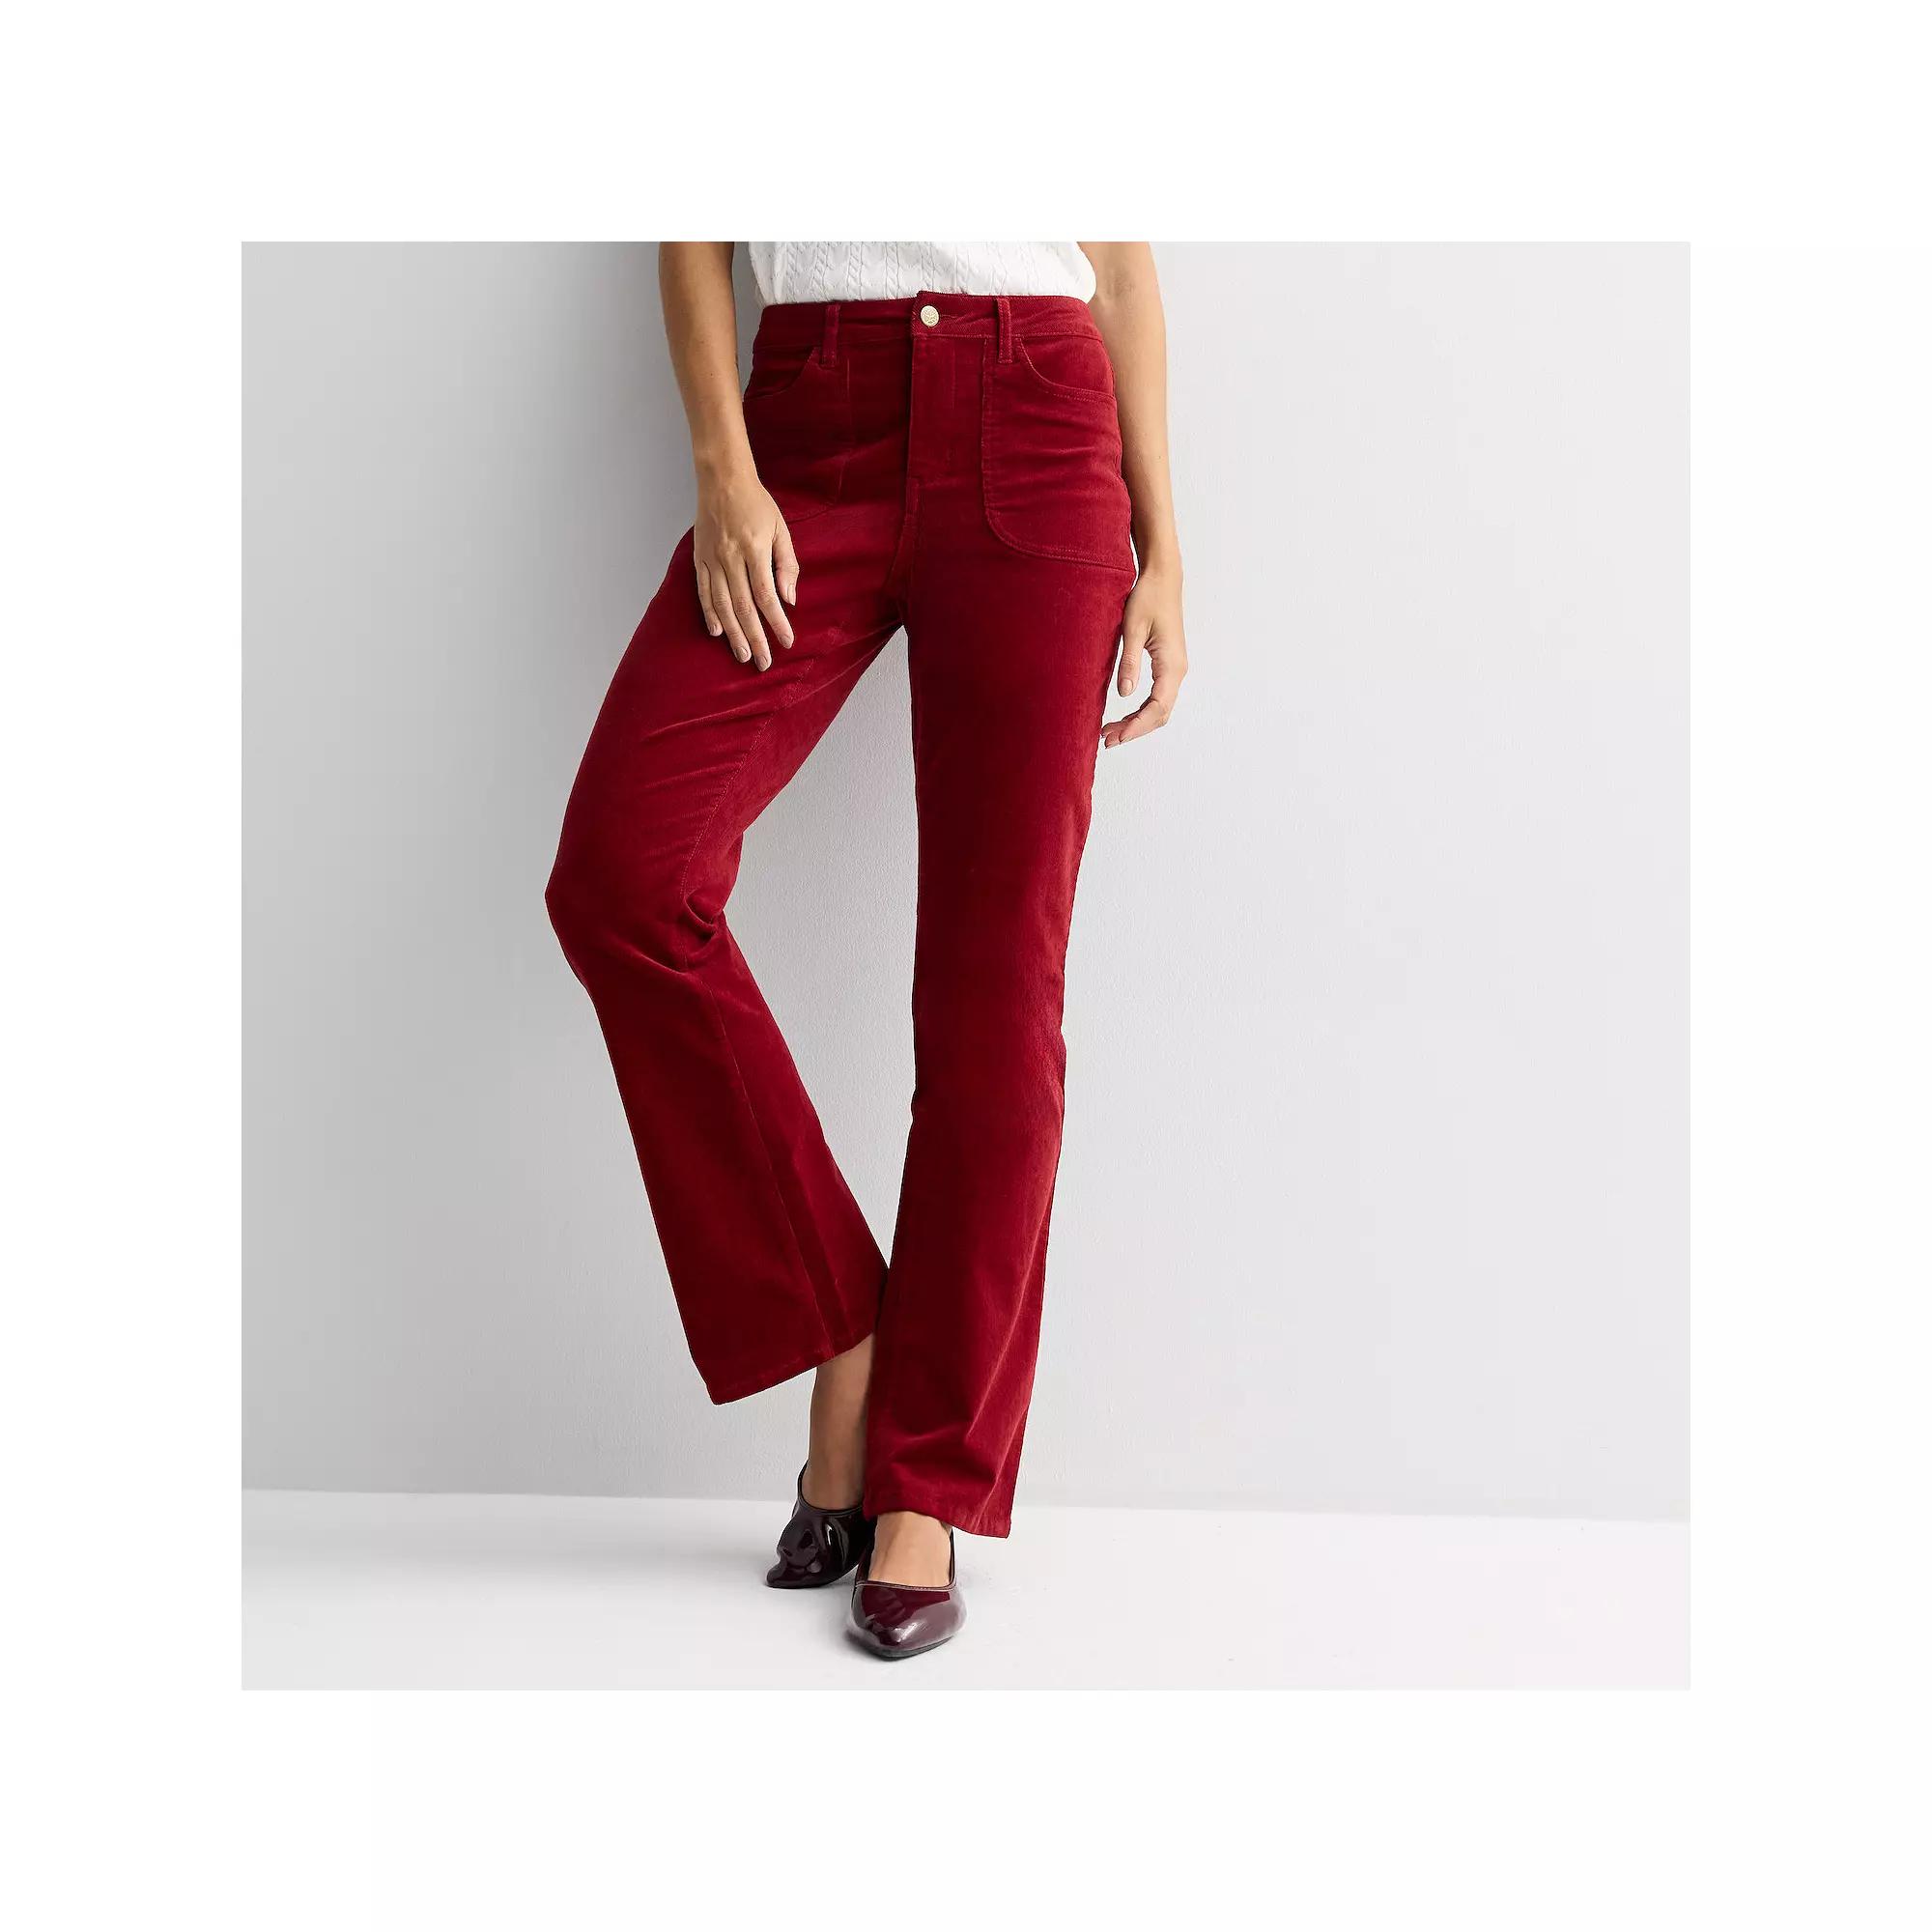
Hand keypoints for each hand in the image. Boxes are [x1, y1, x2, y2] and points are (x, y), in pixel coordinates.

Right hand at [693, 464, 796, 669]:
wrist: (722, 479)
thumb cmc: (757, 503)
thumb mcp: (781, 528)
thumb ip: (787, 564)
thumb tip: (789, 599)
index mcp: (755, 549)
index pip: (766, 595)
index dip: (777, 622)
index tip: (787, 641)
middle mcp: (731, 557)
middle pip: (743, 606)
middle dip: (755, 637)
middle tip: (763, 661)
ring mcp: (712, 558)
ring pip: (722, 604)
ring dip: (733, 633)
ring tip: (743, 654)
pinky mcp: (699, 557)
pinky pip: (703, 591)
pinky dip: (709, 613)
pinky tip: (717, 632)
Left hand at [1104, 564, 1186, 748]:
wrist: (1163, 578)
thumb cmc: (1148, 598)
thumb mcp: (1132, 629)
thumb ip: (1129, 662)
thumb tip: (1124, 694)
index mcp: (1171, 665)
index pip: (1157, 707)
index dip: (1136, 726)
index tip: (1116, 737)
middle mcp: (1177, 671)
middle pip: (1159, 714)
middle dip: (1134, 730)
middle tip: (1107, 740)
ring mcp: (1174, 669)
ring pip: (1159, 708)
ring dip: (1137, 722)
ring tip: (1111, 732)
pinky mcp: (1168, 665)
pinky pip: (1158, 697)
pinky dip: (1141, 711)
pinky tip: (1124, 716)